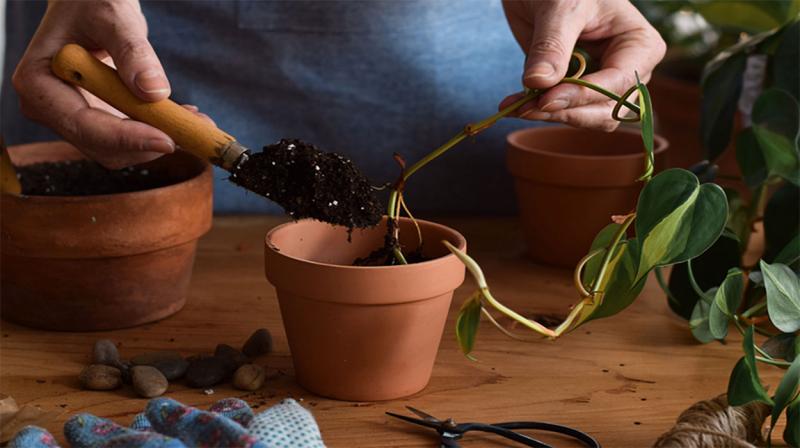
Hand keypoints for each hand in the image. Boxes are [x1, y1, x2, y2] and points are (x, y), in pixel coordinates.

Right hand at [11, 0, 210, 168]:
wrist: (91, 5)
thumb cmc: (92, 2)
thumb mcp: (112, 17)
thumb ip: (132, 51)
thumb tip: (153, 91)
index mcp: (39, 84)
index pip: (83, 126)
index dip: (127, 138)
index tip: (168, 139)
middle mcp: (52, 109)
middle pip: (104, 147)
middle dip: (150, 142)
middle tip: (194, 127)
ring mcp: (74, 119)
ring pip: (122, 150)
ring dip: (160, 139)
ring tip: (193, 117)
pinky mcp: (98, 121)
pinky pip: (132, 138)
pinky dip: (160, 131)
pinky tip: (183, 114)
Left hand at [499, 0, 665, 130]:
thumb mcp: (560, 8)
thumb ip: (552, 45)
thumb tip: (539, 83)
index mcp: (640, 45)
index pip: (618, 83)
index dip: (583, 96)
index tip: (546, 100)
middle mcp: (628, 70)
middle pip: (606, 110)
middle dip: (566, 112)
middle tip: (527, 108)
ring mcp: (603, 82)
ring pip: (585, 117)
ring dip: (550, 116)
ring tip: (517, 106)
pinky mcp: (576, 88)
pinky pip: (564, 110)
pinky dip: (539, 111)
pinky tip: (514, 104)